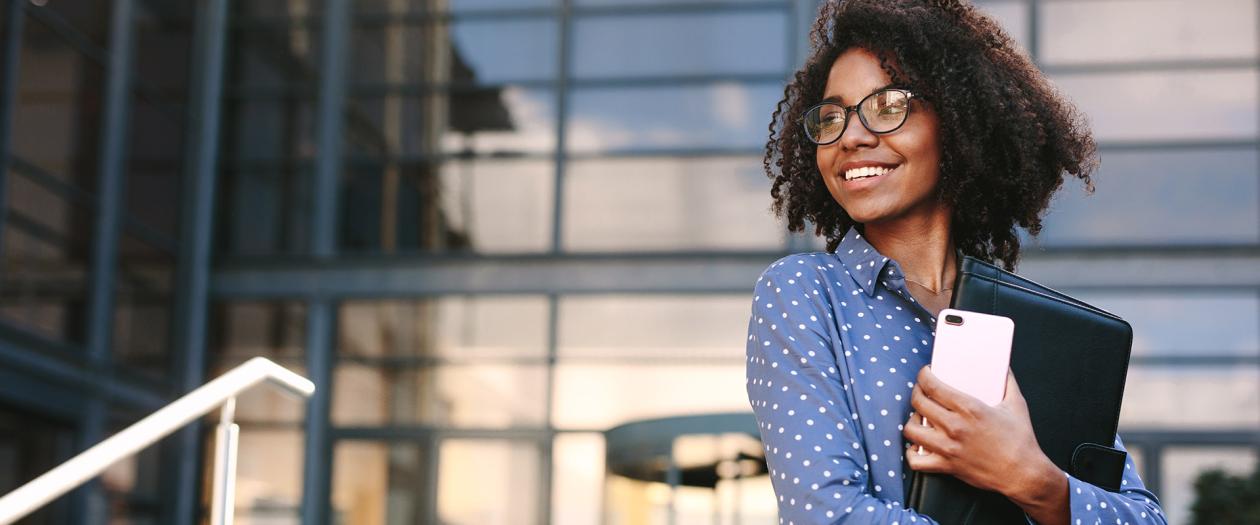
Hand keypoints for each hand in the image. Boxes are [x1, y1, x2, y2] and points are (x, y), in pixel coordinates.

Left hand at [902, 366, 1066, 519]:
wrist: (1023, 474)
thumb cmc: (1021, 440)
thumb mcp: (1017, 405)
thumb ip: (1008, 382)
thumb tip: (1004, 367)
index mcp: (969, 408)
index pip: (932, 385)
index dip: (923, 375)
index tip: (925, 373)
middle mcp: (954, 426)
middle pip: (918, 403)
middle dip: (916, 392)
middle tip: (922, 391)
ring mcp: (948, 447)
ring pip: (911, 429)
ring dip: (912, 420)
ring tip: (919, 417)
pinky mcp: (947, 466)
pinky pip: (916, 461)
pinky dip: (912, 453)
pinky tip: (918, 446)